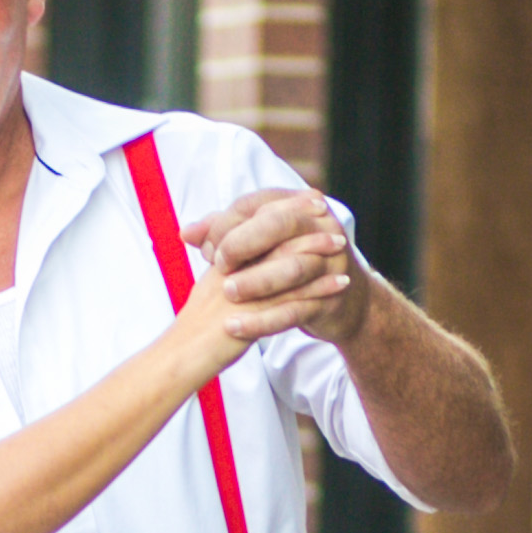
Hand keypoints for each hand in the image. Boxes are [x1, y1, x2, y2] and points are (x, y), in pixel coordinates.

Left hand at [189, 189, 369, 345]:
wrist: (346, 300)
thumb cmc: (293, 264)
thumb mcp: (264, 243)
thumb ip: (224, 234)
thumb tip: (185, 232)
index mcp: (298, 205)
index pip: (253, 206)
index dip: (224, 226)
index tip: (207, 250)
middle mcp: (319, 227)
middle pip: (277, 224)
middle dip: (242, 243)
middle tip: (219, 265)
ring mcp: (329, 262)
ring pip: (292, 266)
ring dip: (256, 280)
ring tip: (227, 293)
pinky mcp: (330, 299)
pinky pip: (294, 309)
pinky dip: (263, 320)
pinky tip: (235, 327)